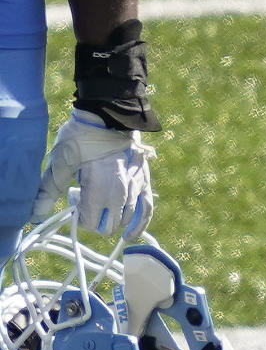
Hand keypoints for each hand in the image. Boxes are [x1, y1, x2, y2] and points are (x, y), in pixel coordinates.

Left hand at [32, 110, 155, 236]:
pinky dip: (139, 225)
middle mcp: (119, 195)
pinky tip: (131, 235)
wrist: (109, 114)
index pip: (89, 223)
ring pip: (124, 220)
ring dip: (112, 218)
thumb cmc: (82, 136)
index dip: (79, 216)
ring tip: (103, 206)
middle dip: (95, 221)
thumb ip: (49, 190)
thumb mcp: (61, 162)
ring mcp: (134, 189)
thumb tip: (36, 213)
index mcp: (98, 192)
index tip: (74, 198)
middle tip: (87, 201)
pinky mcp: (144, 181)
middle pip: (107, 226)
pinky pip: (146, 209)